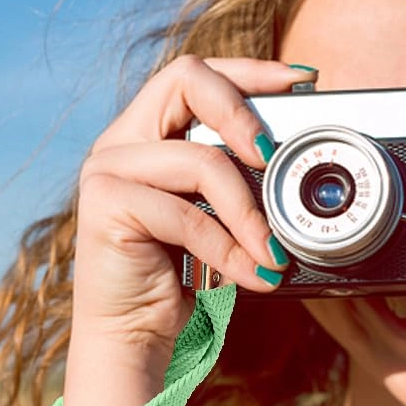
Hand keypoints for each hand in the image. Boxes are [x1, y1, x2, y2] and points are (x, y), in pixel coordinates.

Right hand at [71, 57, 308, 365]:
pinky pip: (187, 216)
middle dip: (242, 111)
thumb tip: (298, 158)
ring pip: (199, 159)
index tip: (301, 81)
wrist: (131, 336)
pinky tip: (254, 277)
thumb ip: (235, 178)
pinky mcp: (104, 205)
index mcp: (146, 131)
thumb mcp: (215, 215)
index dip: (249, 69)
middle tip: (274, 157)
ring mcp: (106, 168)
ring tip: (276, 252)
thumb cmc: (179, 276)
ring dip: (250, 211)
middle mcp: (121, 138)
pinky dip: (230, 250)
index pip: (195, 72)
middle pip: (185, 79)